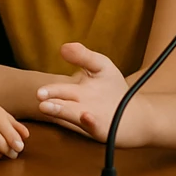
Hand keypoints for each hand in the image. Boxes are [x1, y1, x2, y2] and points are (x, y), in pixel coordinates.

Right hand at [36, 42, 150, 144]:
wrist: (134, 110)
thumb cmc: (112, 88)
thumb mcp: (99, 66)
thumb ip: (83, 56)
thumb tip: (64, 47)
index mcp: (74, 92)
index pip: (59, 91)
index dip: (51, 91)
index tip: (41, 92)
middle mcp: (78, 107)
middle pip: (62, 105)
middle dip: (52, 104)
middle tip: (41, 101)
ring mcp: (89, 119)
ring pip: (72, 115)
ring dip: (61, 112)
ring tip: (48, 108)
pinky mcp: (102, 128)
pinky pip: (94, 126)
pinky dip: (89, 122)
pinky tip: (86, 116)